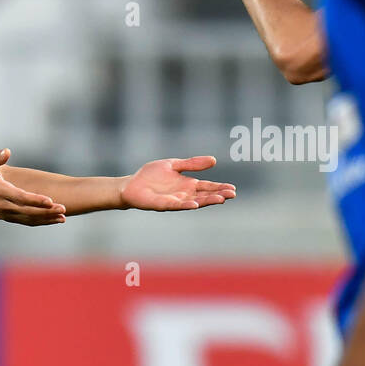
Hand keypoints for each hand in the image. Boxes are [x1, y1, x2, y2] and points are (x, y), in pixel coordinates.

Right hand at [0, 149, 66, 225]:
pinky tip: (52, 220)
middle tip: (63, 209)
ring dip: (46, 219)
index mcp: (0, 192)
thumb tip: (7, 151)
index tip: (50, 201)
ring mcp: (6, 214)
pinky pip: (26, 221)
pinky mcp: (8, 218)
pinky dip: (39, 222)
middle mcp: (4, 206)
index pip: (21, 198)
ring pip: (28, 219)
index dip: (35, 200)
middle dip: (46, 211)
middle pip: (28, 211)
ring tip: (62, 217)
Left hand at [119, 155, 235, 210]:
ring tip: (221, 199)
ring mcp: (174, 200)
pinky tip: (195, 205)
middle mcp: (184, 194)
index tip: (233, 189)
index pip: (207, 186)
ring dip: (207, 201)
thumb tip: (214, 160)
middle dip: (218, 195)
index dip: (220, 188)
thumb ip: (192, 163)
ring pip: (194, 202)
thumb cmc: (150, 175)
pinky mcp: (162, 204)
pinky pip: (176, 205)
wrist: (131, 185)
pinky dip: (186, 205)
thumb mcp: (174, 165)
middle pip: (204, 195)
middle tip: (232, 194)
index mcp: (187, 184)